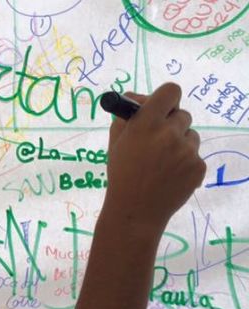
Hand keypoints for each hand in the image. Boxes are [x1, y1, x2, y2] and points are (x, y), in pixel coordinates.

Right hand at [103, 83, 205, 231]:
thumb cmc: (121, 174)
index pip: (170, 91)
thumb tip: (138, 98)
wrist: (135, 211)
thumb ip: (126, 116)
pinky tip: (169, 176)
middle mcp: (169, 134)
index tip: (160, 109)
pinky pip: (195, 156)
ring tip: (162, 163)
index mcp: (146, 124)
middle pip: (182, 114)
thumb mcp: (115, 142)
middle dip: (171, 124)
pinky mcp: (198, 166)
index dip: (165, 99)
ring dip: (180, 144)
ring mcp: (187, 151)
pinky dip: (185, 163)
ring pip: (191, 136)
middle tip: (157, 142)